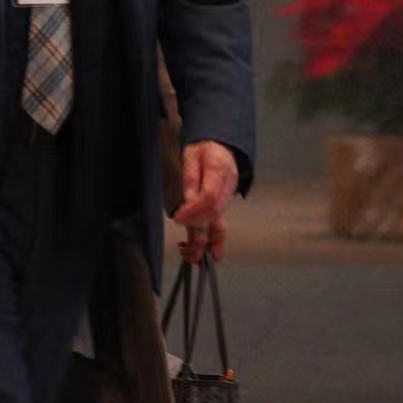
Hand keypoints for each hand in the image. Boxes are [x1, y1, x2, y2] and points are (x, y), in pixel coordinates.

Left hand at [172, 140, 237, 262]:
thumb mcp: (193, 155)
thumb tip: (188, 200)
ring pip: (219, 224)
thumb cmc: (205, 148)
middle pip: (215, 215)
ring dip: (206, 243)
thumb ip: (191, 177)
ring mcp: (226, 199)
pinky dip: (210, 240)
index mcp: (219, 172)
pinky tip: (200, 252)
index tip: (177, 219)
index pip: (208, 197)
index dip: (193, 211)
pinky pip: (218, 225)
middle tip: (185, 248)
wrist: (222, 144)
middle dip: (200, 233)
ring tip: (192, 257)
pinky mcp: (222, 206)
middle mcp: (226, 190)